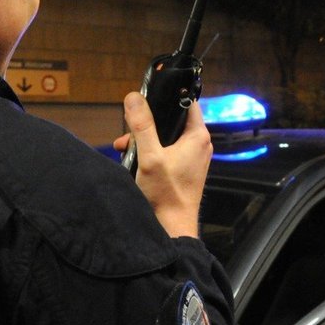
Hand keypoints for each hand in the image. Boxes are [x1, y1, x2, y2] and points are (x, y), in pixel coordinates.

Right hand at [116, 92, 210, 237]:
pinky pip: (166, 151)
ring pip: (166, 136)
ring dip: (145, 139)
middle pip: (171, 120)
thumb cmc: (166, 194)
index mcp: (197, 136)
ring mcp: (192, 157)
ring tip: (125, 147)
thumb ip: (142, 126)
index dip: (167, 97)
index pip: (186, 102)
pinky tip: (133, 159)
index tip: (146, 98)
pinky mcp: (184, 169)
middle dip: (147, 123)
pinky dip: (150, 151)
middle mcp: (199, 144)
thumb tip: (133, 97)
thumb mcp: (150, 156)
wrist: (172, 227)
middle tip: (129, 131)